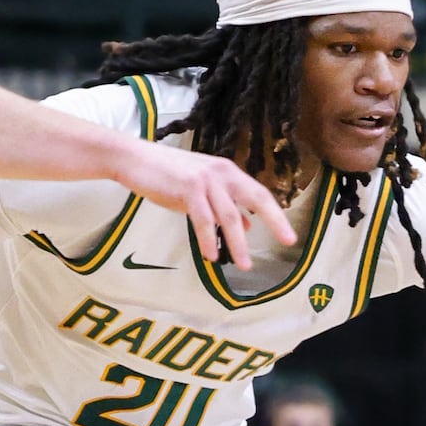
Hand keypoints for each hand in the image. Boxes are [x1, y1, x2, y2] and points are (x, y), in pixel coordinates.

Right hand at [113, 141, 295, 270]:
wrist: (136, 160)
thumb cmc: (167, 176)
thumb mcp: (201, 191)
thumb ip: (222, 206)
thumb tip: (246, 226)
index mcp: (228, 173)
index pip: (259, 194)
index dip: (275, 215)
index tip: (289, 236)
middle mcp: (222, 173)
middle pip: (256, 198)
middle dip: (274, 221)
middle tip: (289, 241)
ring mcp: (206, 179)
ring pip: (230, 215)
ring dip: (238, 243)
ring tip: (243, 264)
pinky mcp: (189, 187)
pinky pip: (204, 219)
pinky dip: (209, 239)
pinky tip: (211, 255)